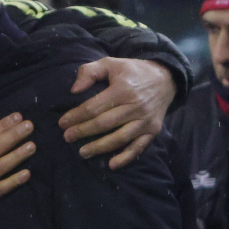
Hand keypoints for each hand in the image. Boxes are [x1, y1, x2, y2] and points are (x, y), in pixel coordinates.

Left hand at [59, 57, 174, 169]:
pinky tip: (111, 165)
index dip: (76, 116)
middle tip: (67, 137)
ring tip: (82, 152)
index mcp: (123, 89)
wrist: (166, 78)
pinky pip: (139, 147)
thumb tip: (74, 90)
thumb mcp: (110, 63)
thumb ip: (89, 72)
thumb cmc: (132, 71)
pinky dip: (125, 157)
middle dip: (83, 132)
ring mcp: (145, 120)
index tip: (62, 123)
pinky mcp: (153, 130)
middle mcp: (135, 106)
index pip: (94, 107)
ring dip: (99, 147)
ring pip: (119, 138)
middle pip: (104, 124)